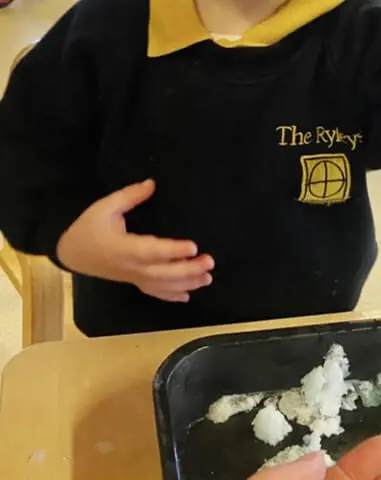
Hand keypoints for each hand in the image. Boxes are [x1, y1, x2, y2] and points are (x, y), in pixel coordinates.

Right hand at [57, 179, 213, 301]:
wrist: (72, 252)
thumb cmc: (89, 227)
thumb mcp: (104, 206)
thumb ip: (129, 196)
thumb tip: (152, 183)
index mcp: (122, 247)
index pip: (150, 251)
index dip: (172, 250)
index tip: (193, 246)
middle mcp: (129, 266)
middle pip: (161, 273)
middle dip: (187, 270)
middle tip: (210, 262)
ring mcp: (131, 277)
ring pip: (161, 285)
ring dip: (186, 283)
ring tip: (207, 278)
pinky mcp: (132, 281)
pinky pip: (153, 292)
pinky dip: (171, 296)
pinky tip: (187, 296)